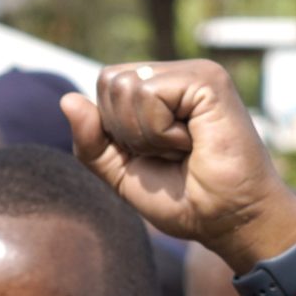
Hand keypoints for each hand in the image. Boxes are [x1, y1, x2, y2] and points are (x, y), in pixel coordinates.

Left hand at [60, 60, 295, 271]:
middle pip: (108, 81)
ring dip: (147, 135)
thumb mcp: (123, 174)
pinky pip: (149, 95)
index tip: (156, 155)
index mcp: (159, 90)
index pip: (105, 87)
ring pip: (124, 88)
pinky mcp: (208, 80)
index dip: (114, 130)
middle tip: (171, 153)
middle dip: (127, 131)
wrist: (229, 222)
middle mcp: (177, 75)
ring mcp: (194, 73)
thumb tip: (66, 100)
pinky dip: (161, 132)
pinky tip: (193, 143)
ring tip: (184, 149)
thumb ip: (92, 142)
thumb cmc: (186, 201)